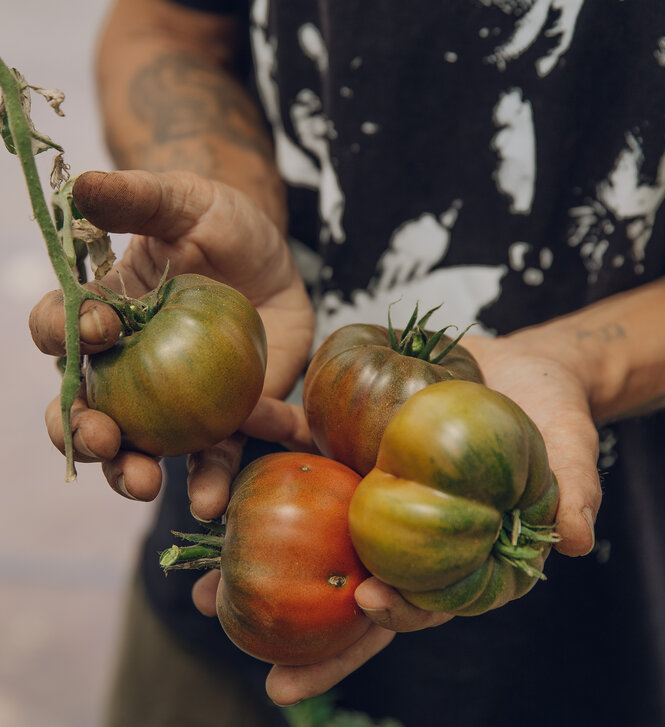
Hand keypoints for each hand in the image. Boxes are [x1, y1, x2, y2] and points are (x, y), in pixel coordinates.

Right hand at [30, 169, 313, 516]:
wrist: (271, 257)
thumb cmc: (218, 224)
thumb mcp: (182, 201)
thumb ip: (137, 198)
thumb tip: (83, 187)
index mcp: (104, 316)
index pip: (63, 333)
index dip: (63, 336)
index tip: (96, 327)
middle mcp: (129, 368)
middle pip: (87, 410)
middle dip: (82, 434)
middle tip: (101, 439)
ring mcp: (177, 400)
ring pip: (143, 448)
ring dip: (132, 474)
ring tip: (144, 486)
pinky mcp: (225, 417)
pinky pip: (217, 453)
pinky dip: (215, 475)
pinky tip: (215, 492)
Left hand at [195, 320, 600, 703]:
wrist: (514, 365)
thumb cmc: (549, 411)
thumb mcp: (568, 443)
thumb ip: (570, 488)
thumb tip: (577, 538)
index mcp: (457, 552)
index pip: (428, 598)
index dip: (400, 610)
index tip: (367, 604)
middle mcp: (407, 535)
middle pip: (355, 592)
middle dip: (306, 631)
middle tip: (247, 647)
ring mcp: (372, 499)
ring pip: (315, 544)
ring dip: (260, 568)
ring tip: (205, 589)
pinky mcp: (348, 457)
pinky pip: (305, 476)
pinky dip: (263, 488)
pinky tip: (220, 494)